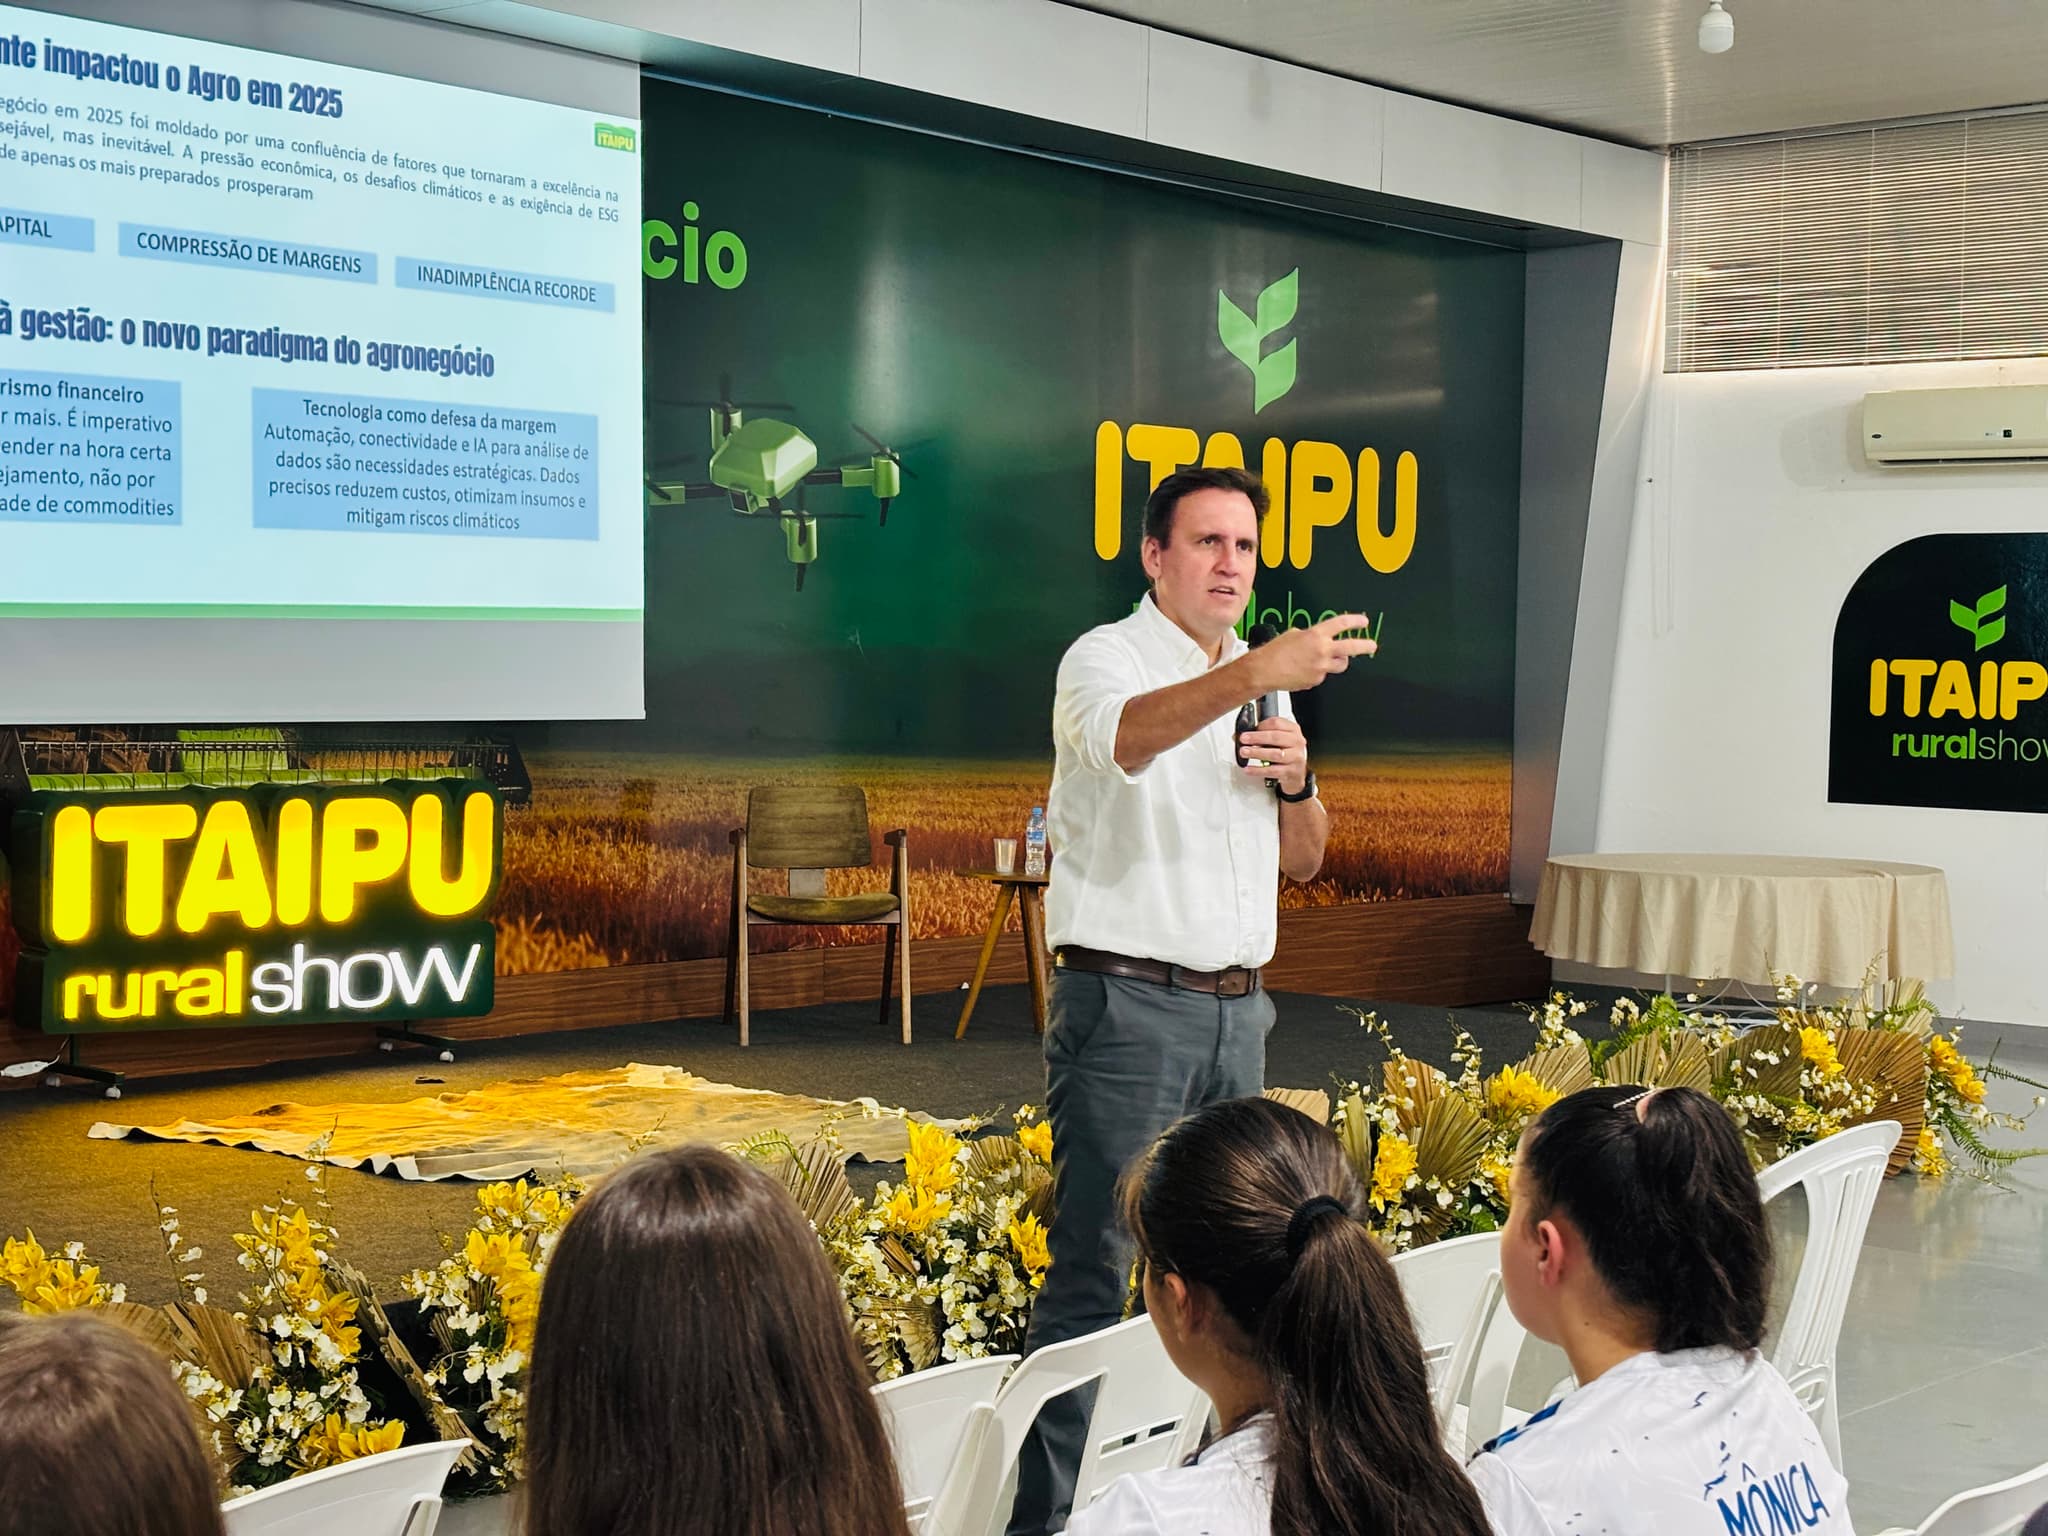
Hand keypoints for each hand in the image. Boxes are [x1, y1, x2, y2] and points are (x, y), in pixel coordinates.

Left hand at [1238, 714, 1310, 794]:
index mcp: (1293, 730)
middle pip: (1276, 737)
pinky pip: (1272, 770)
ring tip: (1244, 752)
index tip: (1249, 730)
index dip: (1261, 726)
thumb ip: (1265, 733)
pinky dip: (1258, 770)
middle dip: (1257, 737)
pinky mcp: (1291, 771)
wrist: (1298, 772)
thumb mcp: (1281, 739)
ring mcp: (1295, 757)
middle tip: (1243, 739)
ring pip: (1275, 754)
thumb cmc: (1287, 752)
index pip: (1277, 723)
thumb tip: (1244, 735)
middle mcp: (1296, 742)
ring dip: (1257, 752)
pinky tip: (1249, 768)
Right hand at [1248, 613, 1376, 692]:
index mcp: (1316, 635)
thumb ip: (1310, 636)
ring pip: (1340, 664)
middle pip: (1351, 648)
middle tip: (1372, 646)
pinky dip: (1317, 672)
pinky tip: (1304, 670)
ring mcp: (1321, 667)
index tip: (1363, 622)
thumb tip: (1317, 640)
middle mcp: (1322, 651)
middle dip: (1365, 646)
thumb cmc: (1274, 652)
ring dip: (1339, 661)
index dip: (1355, 621)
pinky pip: (1323, 675)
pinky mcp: (1316, 680)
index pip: (1341, 624)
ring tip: (1330, 659)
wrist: (1265, 671)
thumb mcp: (1293, 634)